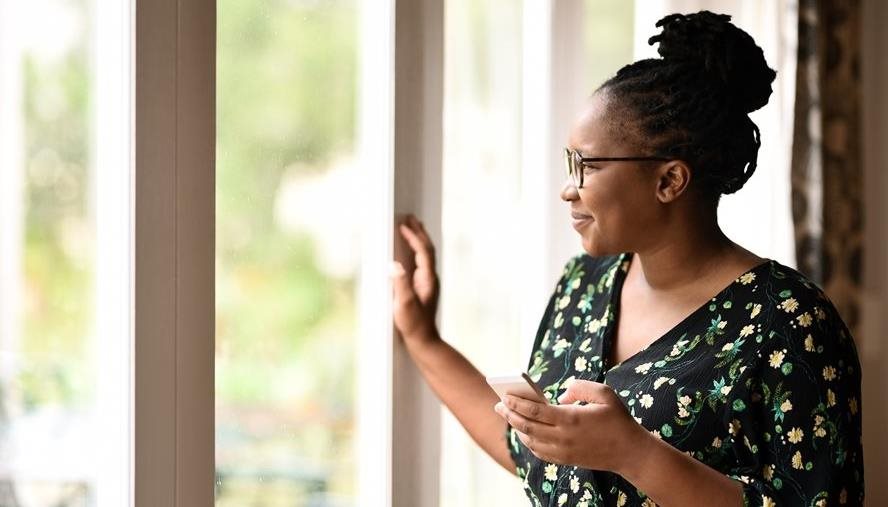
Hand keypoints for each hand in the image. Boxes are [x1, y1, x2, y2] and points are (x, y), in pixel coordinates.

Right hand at [391, 214, 440, 342]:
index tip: (404, 226)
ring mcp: (428, 283)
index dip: (414, 237)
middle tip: (411, 218)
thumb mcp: (404, 305)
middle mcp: (430, 278)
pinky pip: (421, 262)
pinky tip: (410, 251)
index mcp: (428, 279)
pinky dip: (416, 251)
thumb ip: (400, 284)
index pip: (423, 252)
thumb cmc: (414, 325)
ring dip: (419, 239)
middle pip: (428, 249)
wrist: (424, 342)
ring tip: (412, 227)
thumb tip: (394, 264)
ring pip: (426, 255)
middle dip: (419, 232)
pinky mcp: (423, 288)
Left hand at [493, 380, 651, 474]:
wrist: (630, 452)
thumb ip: (581, 386)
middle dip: (510, 415)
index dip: (517, 403)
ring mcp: (563, 451)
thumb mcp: (604, 394)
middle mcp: (563, 437)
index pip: (535, 412)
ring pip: (531, 441)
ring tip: (510, 416)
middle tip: (499, 405)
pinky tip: (526, 433)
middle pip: (527, 427)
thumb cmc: (618, 419)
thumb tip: (562, 394)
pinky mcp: (566, 460)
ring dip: (517, 429)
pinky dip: (529, 442)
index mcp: (571, 419)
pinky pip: (540, 452)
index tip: (505, 395)